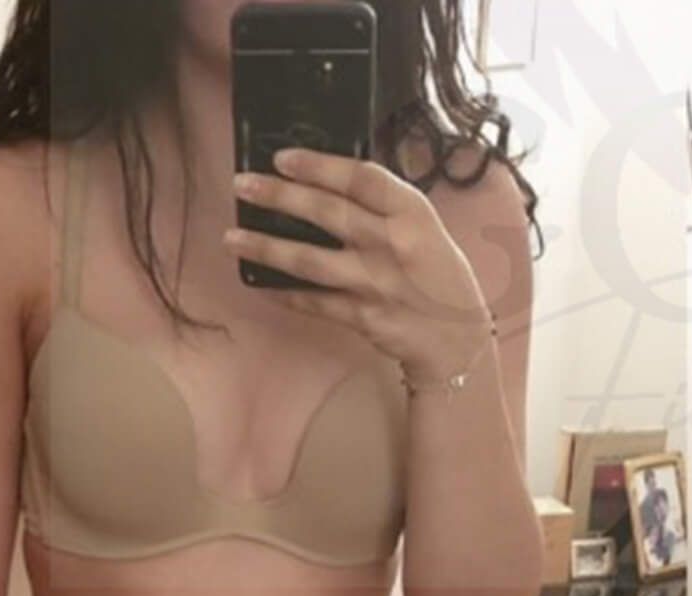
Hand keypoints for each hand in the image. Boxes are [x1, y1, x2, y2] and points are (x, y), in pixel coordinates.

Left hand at [226, 147, 496, 384]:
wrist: (458, 341)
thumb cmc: (440, 277)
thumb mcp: (425, 228)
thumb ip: (384, 207)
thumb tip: (326, 183)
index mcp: (413, 215)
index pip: (361, 178)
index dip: (317, 165)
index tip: (282, 158)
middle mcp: (393, 246)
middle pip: (326, 213)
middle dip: (278, 197)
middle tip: (241, 186)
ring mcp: (376, 284)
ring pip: (309, 260)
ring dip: (266, 248)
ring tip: (232, 238)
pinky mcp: (364, 317)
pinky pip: (314, 302)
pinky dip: (286, 294)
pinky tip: (261, 284)